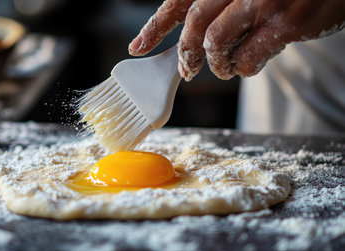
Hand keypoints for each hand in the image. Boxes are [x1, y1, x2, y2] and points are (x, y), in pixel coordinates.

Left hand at [129, 0, 344, 80]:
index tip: (137, 47)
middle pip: (194, 23)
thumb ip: (218, 7)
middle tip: (187, 71)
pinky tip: (247, 66)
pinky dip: (242, 68)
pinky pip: (248, 57)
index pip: (179, 1)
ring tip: (223, 68)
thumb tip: (187, 38)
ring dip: (216, 64)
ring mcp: (262, 2)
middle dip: (186, 54)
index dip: (154, 26)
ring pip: (216, 42)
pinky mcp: (285, 23)